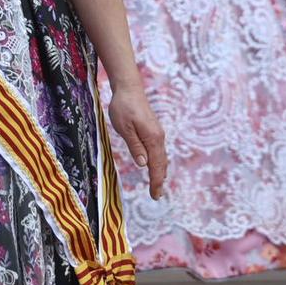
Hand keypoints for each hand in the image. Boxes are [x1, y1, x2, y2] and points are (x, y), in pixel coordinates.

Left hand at [106, 81, 167, 199]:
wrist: (129, 88)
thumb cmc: (124, 107)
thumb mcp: (124, 128)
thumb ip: (135, 146)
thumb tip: (143, 164)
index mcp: (152, 138)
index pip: (156, 165)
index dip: (156, 181)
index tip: (155, 195)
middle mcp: (158, 137)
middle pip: (161, 163)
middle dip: (159, 180)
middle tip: (156, 195)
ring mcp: (157, 134)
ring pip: (161, 157)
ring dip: (160, 172)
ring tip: (157, 185)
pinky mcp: (153, 131)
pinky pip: (159, 151)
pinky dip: (159, 162)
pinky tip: (155, 166)